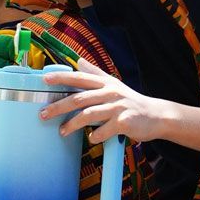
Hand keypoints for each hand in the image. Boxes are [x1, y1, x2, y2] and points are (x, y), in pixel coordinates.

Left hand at [40, 67, 168, 144]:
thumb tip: (79, 60)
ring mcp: (117, 107)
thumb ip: (95, 73)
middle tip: (43, 114)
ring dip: (72, 124)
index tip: (45, 79)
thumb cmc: (131, 101)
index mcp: (106, 83)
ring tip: (62, 131)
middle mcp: (110, 92)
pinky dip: (94, 136)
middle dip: (59, 106)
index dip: (62, 78)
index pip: (80, 78)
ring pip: (88, 115)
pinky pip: (103, 131)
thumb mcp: (114, 84)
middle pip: (79, 98)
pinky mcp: (124, 122)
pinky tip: (91, 138)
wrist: (156, 115)